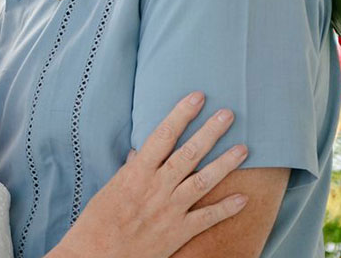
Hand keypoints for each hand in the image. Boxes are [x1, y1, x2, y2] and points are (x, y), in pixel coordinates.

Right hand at [48, 91, 247, 257]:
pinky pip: (207, 218)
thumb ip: (129, 170)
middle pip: (189, 153)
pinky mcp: (178, 232)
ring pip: (203, 181)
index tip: (197, 97)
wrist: (96, 254)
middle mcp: (156, 187)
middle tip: (228, 114)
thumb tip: (139, 154)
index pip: (163, 135)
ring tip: (244, 148)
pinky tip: (243, 198)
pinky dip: (226, 209)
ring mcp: (170, 209)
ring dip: (225, 163)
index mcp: (137, 172)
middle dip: (210, 131)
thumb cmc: (98, 221)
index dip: (181, 114)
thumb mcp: (110, 189)